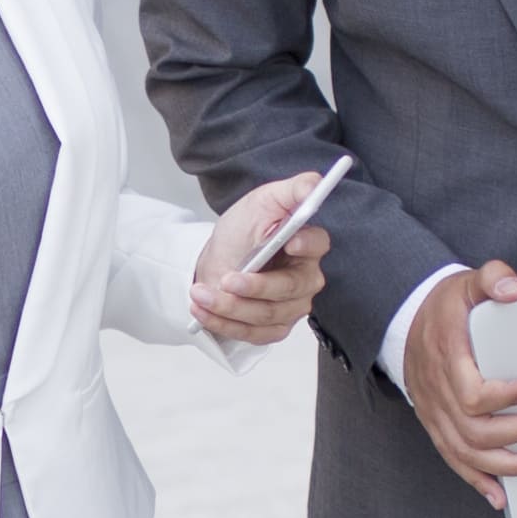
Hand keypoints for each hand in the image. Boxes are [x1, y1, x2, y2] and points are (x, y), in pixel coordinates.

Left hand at [188, 179, 331, 343]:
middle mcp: (304, 279)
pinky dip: (224, 324)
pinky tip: (202, 310)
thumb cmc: (242, 231)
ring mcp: (290, 307)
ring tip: (199, 293)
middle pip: (290, 288)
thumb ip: (293, 189)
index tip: (289, 242)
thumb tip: (315, 183)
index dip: (306, 245)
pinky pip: (253, 334)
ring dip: (229, 306)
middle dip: (255, 287)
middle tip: (226, 279)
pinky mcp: (273, 328)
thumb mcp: (263, 202)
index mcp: (307, 245)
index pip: (317, 245)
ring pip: (266, 314)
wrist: (217, 260)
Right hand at [401, 263, 516, 507]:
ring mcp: (434, 413)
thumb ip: (493, 278)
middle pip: (475, 430)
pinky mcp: (435, 425)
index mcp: (447, 359)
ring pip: (467, 453)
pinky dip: (477, 482)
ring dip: (506, 465)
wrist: (402, 322)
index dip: (508, 398)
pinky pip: (453, 460)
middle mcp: (437, 392)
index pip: (474, 393)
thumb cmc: (444, 307)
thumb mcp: (467, 282)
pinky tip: (500, 496)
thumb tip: (516, 291)